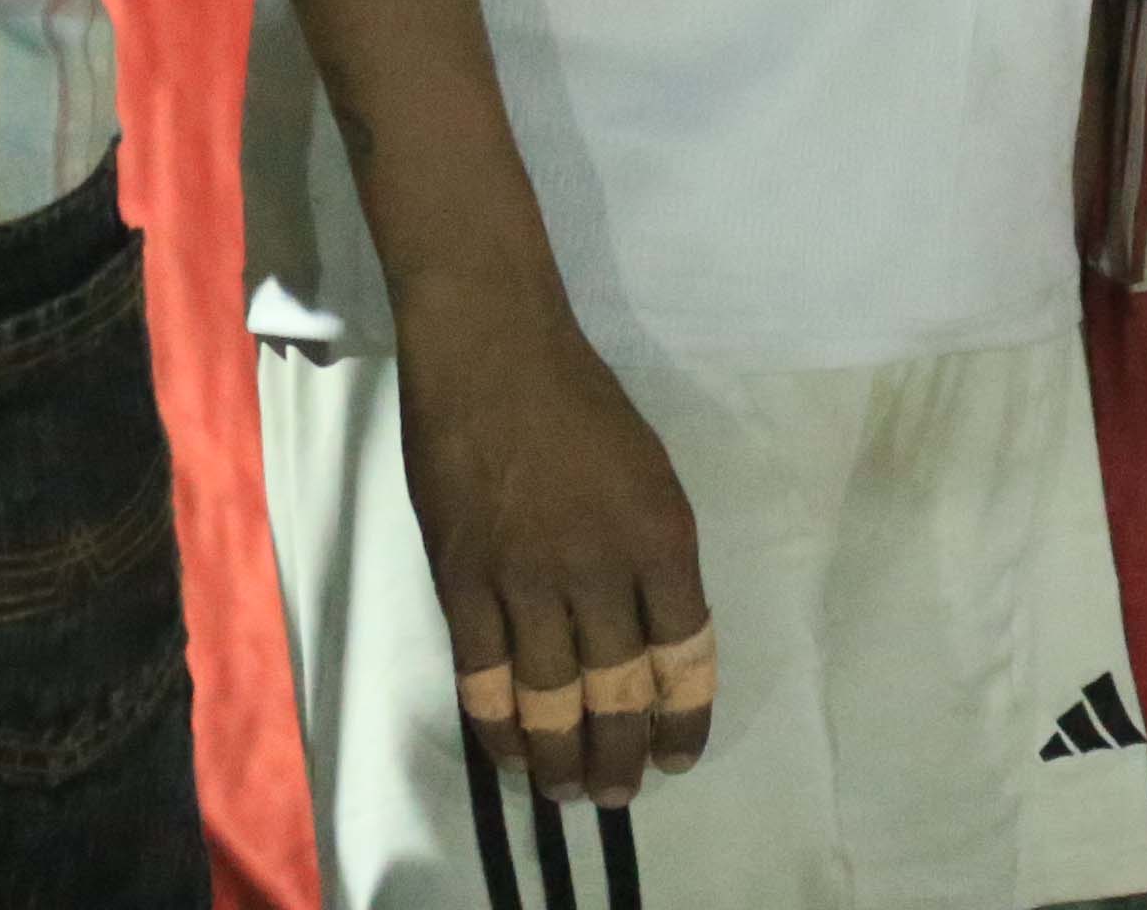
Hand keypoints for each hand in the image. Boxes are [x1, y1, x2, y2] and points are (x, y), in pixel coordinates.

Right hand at [394, 295, 715, 803]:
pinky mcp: (461, 582)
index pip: (685, 650)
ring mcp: (526, 578)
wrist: (494, 353)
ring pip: (549, 697)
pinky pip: (482, 676)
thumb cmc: (582, 402)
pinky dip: (498, 724)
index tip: (680, 752)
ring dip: (559, 756)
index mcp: (662, 535)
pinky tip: (510, 753)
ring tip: (568, 792)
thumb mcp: (649, 475)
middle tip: (621, 791)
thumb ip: (650, 555)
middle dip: (621, 752)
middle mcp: (600, 567)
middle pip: (618, 688)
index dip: (683, 713)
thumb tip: (648, 632)